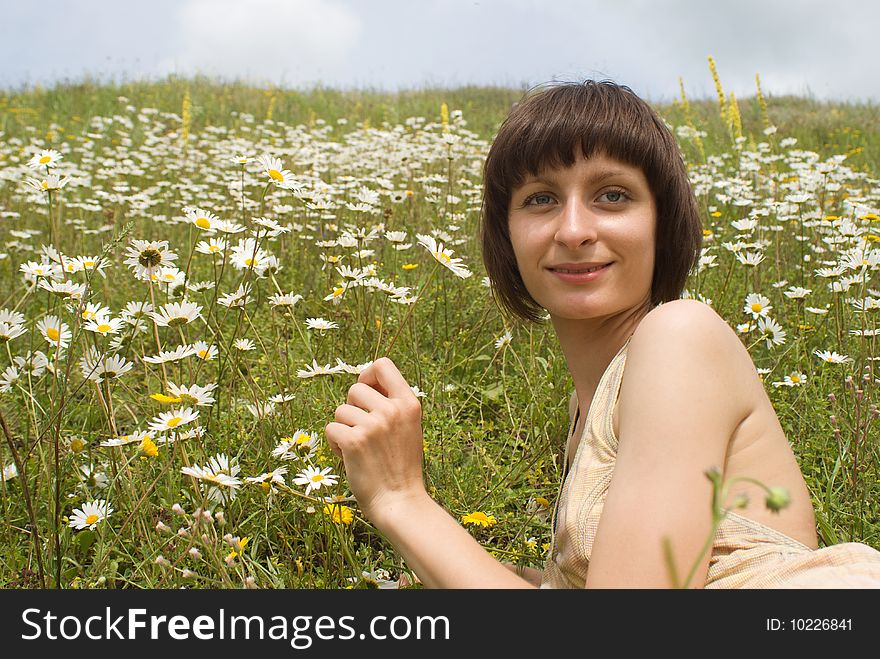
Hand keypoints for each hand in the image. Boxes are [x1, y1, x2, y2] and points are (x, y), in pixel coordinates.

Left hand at [325, 357, 426, 527]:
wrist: (400, 501)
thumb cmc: (400, 467)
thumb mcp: (408, 428)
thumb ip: (391, 405)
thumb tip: (364, 383)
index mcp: (409, 403)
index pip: (383, 365)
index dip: (368, 375)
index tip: (367, 393)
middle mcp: (392, 410)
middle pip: (354, 389)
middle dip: (352, 410)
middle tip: (363, 433)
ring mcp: (373, 425)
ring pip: (340, 411)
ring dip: (343, 429)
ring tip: (359, 449)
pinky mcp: (353, 441)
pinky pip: (330, 429)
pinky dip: (335, 444)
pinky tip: (350, 458)